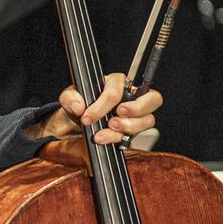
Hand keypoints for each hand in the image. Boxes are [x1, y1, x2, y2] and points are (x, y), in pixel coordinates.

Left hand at [36, 73, 161, 143]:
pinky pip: (136, 136)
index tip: (87, 116)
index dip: (103, 104)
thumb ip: (70, 98)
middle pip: (153, 98)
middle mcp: (131, 97)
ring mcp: (135, 115)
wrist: (75, 127)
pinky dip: (120, 139)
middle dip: (136, 109)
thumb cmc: (78, 107)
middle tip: (113, 120)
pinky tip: (105, 139)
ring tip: (106, 131)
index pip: (118, 89)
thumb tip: (79, 106)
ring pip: (148, 120)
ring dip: (128, 127)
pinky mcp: (132, 131)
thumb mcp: (69, 99)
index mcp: (115, 83)